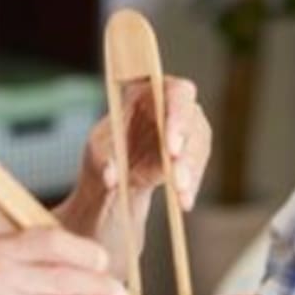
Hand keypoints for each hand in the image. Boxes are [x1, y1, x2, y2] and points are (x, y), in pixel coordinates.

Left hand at [82, 76, 210, 209]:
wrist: (115, 176)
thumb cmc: (104, 153)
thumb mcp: (96, 155)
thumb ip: (103, 163)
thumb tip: (111, 177)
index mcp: (149, 91)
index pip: (174, 92)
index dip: (177, 116)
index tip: (171, 147)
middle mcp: (173, 106)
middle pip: (192, 119)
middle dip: (187, 150)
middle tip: (177, 179)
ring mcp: (186, 128)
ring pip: (198, 146)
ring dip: (191, 172)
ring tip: (181, 196)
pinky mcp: (192, 152)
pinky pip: (197, 167)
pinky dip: (191, 185)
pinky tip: (184, 202)